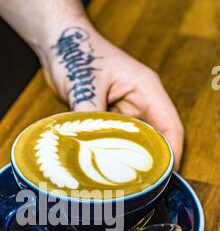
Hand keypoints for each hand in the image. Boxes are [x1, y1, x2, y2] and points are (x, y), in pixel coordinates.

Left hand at [41, 25, 183, 169]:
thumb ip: (91, 117)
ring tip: (123, 182)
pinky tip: (104, 168)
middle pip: (156, 138)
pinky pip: (116, 139)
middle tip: (141, 187)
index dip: (171, 153)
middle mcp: (140, 102)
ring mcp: (125, 110)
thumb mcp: (85, 86)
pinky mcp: (110, 116)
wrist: (59, 43)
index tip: (164, 177)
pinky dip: (112, 152)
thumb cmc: (77, 53)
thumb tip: (89, 148)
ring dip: (129, 159)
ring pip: (135, 141)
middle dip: (150, 162)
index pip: (170, 126)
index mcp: (146, 90)